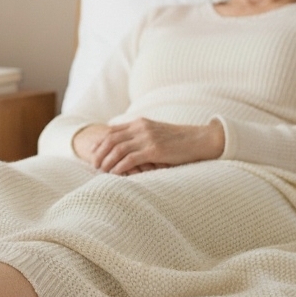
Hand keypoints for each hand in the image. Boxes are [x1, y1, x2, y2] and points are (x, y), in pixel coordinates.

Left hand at [73, 118, 224, 175]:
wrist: (201, 140)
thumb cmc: (179, 140)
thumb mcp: (156, 133)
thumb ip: (141, 136)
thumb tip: (125, 146)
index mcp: (140, 123)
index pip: (112, 131)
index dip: (100, 143)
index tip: (94, 154)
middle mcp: (141, 128)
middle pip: (111, 139)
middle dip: (99, 153)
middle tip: (94, 165)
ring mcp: (147, 138)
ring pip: (118, 149)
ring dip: (107, 161)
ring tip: (102, 171)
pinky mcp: (155, 150)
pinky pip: (130, 158)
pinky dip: (120, 166)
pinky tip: (115, 174)